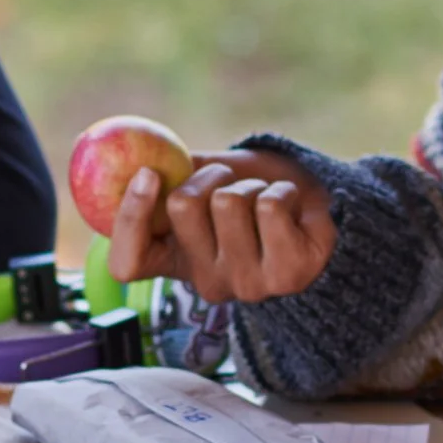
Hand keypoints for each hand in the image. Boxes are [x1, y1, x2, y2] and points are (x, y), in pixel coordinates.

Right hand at [107, 151, 337, 304]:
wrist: (316, 207)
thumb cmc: (254, 195)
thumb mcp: (205, 182)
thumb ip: (171, 176)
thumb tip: (136, 157)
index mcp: (175, 263)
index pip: (127, 263)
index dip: (130, 219)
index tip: (149, 174)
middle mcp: (207, 283)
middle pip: (182, 206)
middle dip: (210, 175)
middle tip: (232, 184)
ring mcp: (247, 285)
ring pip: (228, 202)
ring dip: (251, 185)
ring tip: (267, 202)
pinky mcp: (288, 276)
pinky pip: (268, 206)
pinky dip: (281, 190)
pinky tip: (291, 210)